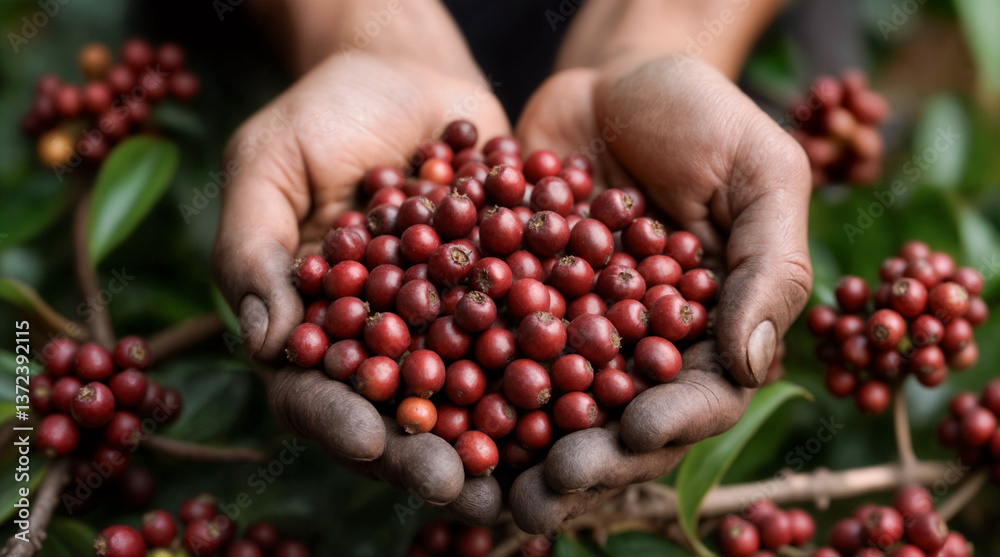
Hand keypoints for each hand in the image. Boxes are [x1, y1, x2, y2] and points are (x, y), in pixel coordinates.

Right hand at [212, 53, 508, 523]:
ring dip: (497, 434)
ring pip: (472, 391)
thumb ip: (254, 248)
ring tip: (526, 470)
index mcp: (316, 328)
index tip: (367, 442)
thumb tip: (264, 340)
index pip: (316, 391)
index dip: (339, 420)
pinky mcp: (506, 294)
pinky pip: (529, 334)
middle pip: (401, 411)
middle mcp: (386, 340)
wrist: (407, 74)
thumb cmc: (320, 115)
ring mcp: (450, 323)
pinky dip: (555, 362)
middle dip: (426, 452)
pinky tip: (585, 389)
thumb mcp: (269, 165)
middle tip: (458, 486)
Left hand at [509, 57, 811, 532]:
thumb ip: (768, 266)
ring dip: (520, 448)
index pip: (701, 394)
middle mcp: (640, 342)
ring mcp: (574, 327)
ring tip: (484, 485)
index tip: (631, 432)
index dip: (669, 422)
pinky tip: (433, 411)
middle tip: (545, 492)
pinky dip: (466, 381)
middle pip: (618, 419)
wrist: (610, 75)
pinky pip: (492, 348)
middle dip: (586, 459)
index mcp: (709, 328)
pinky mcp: (516, 301)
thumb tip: (754, 366)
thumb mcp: (758, 172)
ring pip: (551, 403)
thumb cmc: (702, 114)